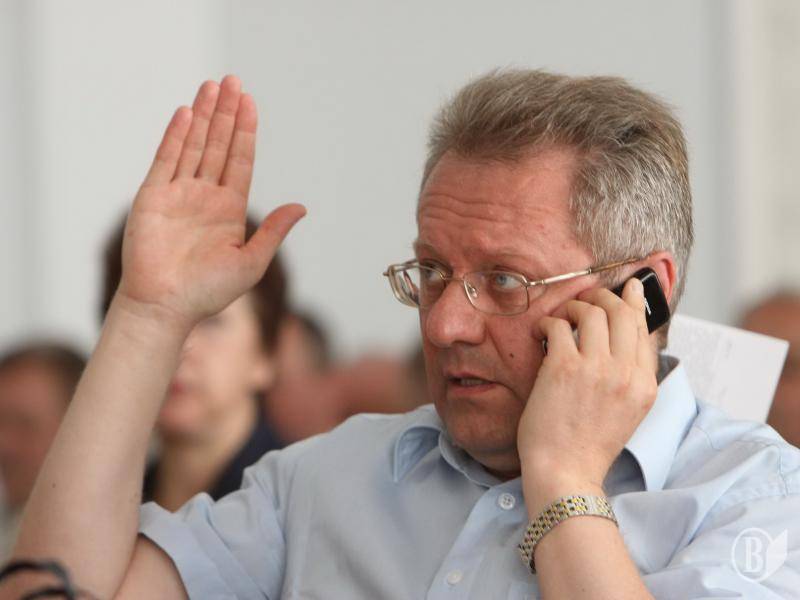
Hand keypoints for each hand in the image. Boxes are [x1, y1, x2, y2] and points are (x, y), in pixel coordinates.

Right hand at [115, 76, 305, 329]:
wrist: (166, 307)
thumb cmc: (209, 292)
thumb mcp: (251, 262)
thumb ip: (273, 231)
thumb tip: (301, 207)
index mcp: (229, 209)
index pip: (240, 161)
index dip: (245, 132)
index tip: (250, 103)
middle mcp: (205, 196)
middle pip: (218, 146)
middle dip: (226, 114)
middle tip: (233, 81)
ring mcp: (178, 194)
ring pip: (193, 146)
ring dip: (203, 116)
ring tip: (212, 86)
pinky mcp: (153, 197)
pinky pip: (166, 160)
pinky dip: (176, 136)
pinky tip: (186, 113)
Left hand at [518, 278, 657, 503]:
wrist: (566, 472)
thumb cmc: (588, 445)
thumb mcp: (627, 412)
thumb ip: (629, 377)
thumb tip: (625, 340)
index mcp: (645, 385)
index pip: (644, 329)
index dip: (635, 303)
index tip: (629, 286)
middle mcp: (626, 373)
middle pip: (621, 312)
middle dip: (603, 297)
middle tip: (586, 298)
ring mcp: (596, 369)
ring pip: (592, 312)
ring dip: (574, 307)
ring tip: (561, 318)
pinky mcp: (564, 368)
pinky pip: (559, 326)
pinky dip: (549, 323)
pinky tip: (542, 334)